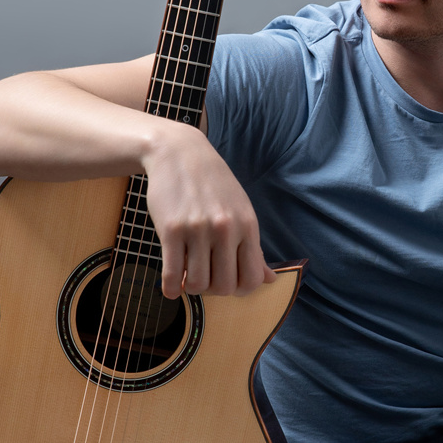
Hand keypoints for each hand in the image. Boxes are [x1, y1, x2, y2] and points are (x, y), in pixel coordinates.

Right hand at [140, 123, 275, 298]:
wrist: (180, 153)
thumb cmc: (213, 184)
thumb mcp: (241, 210)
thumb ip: (254, 247)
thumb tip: (270, 279)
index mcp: (247, 226)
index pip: (253, 278)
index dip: (241, 290)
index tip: (229, 283)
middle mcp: (225, 229)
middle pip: (224, 286)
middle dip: (214, 290)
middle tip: (205, 278)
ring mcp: (198, 230)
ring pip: (198, 284)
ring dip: (191, 288)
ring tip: (188, 277)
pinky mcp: (171, 230)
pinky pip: (172, 274)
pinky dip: (171, 288)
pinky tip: (171, 286)